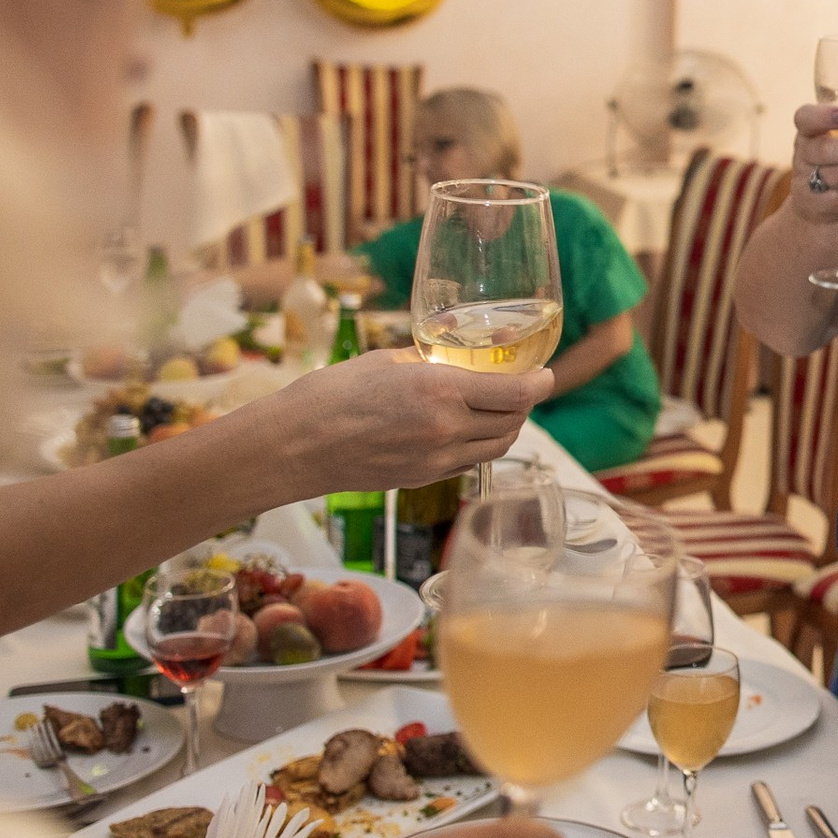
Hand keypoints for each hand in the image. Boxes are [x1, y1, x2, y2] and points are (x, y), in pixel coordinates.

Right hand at [241, 349, 551, 500]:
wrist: (293, 446)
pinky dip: (477, 446)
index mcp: (440, 391)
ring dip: (506, 429)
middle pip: (514, 423)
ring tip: (497, 410)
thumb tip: (451, 358)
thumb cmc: (329, 395)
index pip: (516, 393)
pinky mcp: (422, 479)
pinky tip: (464, 431)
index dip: (540, 383)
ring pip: (496, 449)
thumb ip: (428, 362)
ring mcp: (436, 460)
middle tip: (521, 388)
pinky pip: (467, 463)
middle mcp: (446, 429)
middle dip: (525, 405)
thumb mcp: (386, 361)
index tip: (545, 374)